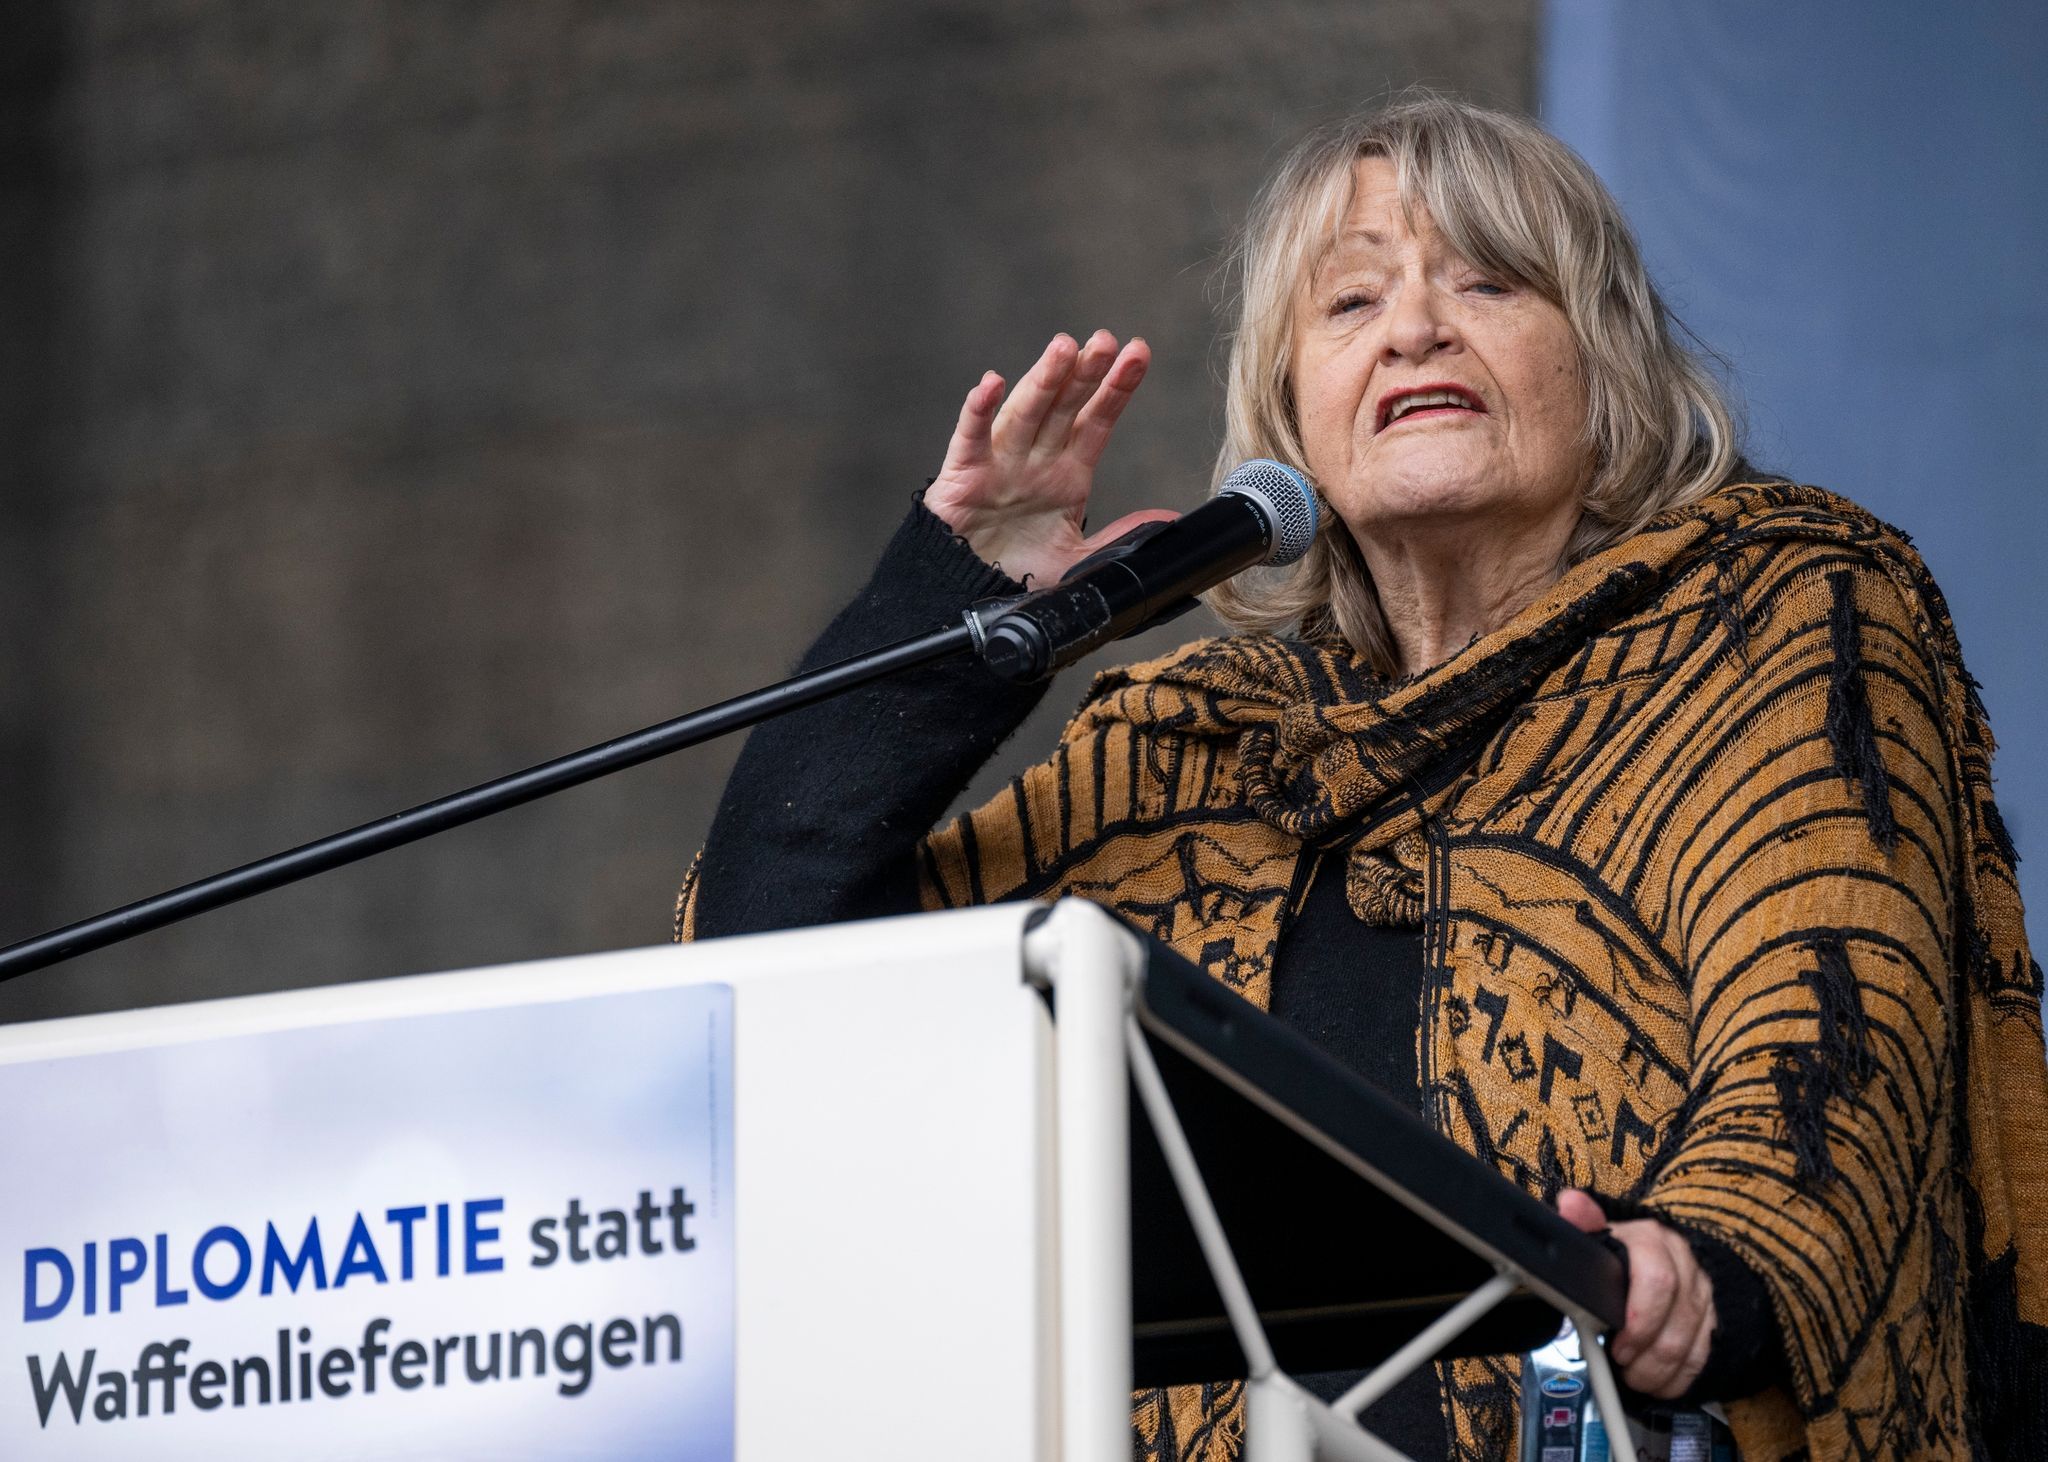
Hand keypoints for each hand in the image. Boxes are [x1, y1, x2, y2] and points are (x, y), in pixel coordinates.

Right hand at [926, 330, 1176, 586]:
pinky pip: (971, 437)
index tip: (1137, 353)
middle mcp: (1036, 458)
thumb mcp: (1079, 559)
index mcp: (1067, 473)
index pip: (1097, 421)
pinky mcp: (964, 474)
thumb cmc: (1018, 570)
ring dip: (1043, 379)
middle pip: (1065, 406)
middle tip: (1105, 340)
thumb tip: (1169, 520)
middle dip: (1086, 372)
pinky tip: (991, 384)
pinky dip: (979, 411)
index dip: (1117, 388)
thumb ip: (1120, 538)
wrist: (968, 592)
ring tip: (1064, 348)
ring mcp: (1001, 462)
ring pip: (1026, 412)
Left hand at [1558, 1189, 1714, 1398]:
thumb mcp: (1598, 1232)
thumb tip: (1570, 1205)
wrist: (1661, 1249)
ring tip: (1633, 1377)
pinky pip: (1702, 1355)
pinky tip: (1657, 1383)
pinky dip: (1678, 1377)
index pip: (1658, 1280)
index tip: (1619, 1342)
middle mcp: (1683, 1263)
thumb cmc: (1619, 1249)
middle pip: (1677, 1318)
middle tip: (1621, 1361)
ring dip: (1659, 1369)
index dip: (1640, 1318)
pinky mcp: (1712, 1316)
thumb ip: (1583, 1222)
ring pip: (1690, 1342)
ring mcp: (1701, 1291)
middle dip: (1646, 1349)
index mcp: (1650, 1240)